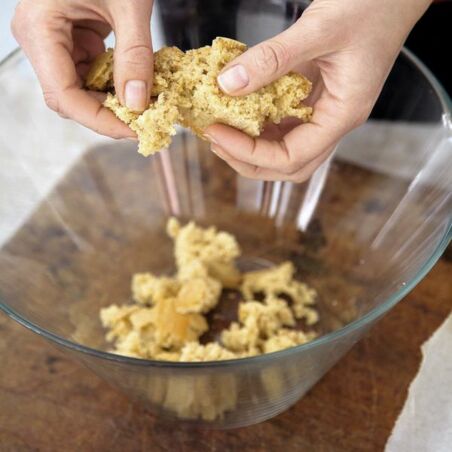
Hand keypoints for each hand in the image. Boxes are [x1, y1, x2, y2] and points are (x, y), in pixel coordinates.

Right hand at [11, 0, 153, 138]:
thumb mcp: (129, 4)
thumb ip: (135, 55)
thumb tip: (139, 104)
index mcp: (40, 29)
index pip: (63, 96)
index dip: (99, 121)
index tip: (135, 130)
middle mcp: (41, 39)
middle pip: (71, 99)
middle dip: (108, 114)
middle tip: (145, 122)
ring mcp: (55, 40)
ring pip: (81, 90)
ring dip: (114, 101)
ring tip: (147, 103)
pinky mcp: (73, 39)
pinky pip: (91, 73)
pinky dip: (115, 83)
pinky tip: (137, 83)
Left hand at [205, 0, 430, 181]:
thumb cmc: (372, 6)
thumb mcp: (319, 28)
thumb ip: (272, 58)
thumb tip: (227, 84)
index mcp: (343, 115)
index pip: (292, 156)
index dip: (250, 152)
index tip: (218, 134)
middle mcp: (334, 122)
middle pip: (289, 164)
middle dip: (248, 160)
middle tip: (216, 139)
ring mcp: (325, 113)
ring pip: (286, 148)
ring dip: (252, 146)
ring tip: (220, 128)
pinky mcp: (315, 99)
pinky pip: (285, 123)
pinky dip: (259, 123)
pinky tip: (239, 108)